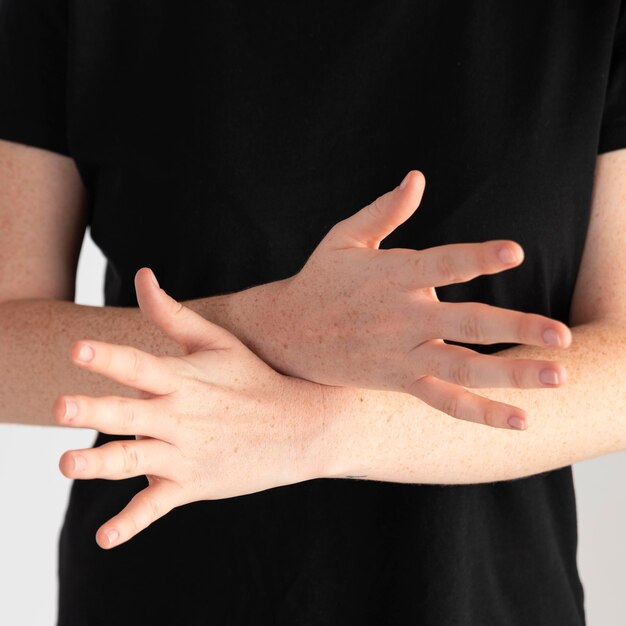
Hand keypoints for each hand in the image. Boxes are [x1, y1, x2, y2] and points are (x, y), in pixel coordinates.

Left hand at [53, 269, 323, 548]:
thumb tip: (142, 275)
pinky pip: (156, 507)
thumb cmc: (255, 379)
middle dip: (96, 410)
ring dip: (101, 465)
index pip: (141, 365)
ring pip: (135, 461)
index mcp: (185, 381)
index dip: (110, 357)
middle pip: (130, 414)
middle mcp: (181, 418)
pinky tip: (104, 538)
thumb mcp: (218, 342)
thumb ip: (172, 313)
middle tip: (61, 408)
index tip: (78, 349)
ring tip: (67, 464)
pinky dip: (131, 524)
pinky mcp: (192, 485)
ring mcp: (186, 455)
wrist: (300, 427)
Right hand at [252, 170, 570, 426]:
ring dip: (512, 374)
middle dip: (516, 328)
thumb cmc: (319, 280)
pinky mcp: (398, 380)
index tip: (514, 253)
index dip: (477, 258)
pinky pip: (444, 401)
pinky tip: (520, 419)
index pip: (442, 264)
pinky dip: (482, 412)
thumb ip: (384, 210)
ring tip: (557, 378)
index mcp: (392, 275)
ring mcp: (402, 353)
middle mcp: (402, 317)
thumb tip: (418, 177)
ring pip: (463, 367)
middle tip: (561, 336)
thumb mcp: (344, 238)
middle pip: (466, 324)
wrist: (285, 333)